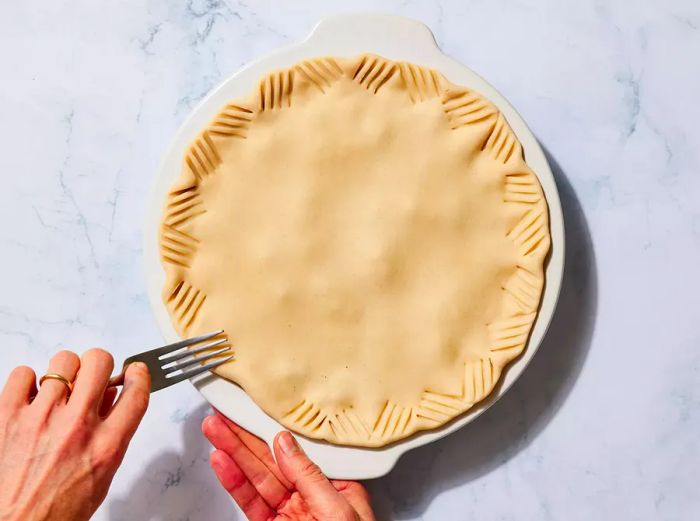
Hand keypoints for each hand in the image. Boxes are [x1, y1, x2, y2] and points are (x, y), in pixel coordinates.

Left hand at [0, 350, 150, 520]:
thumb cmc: (54, 511)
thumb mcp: (99, 477)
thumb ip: (111, 435)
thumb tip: (111, 400)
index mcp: (106, 445)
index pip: (135, 392)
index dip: (138, 374)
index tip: (134, 371)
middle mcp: (77, 427)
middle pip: (99, 361)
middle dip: (99, 365)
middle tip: (91, 378)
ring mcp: (41, 417)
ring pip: (63, 361)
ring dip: (64, 373)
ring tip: (58, 391)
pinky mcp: (8, 415)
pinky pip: (23, 373)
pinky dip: (28, 381)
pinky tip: (31, 400)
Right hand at [202, 411, 374, 520]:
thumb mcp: (339, 512)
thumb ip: (311, 478)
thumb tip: (285, 444)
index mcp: (335, 487)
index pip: (301, 451)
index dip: (274, 429)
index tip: (255, 411)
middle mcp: (310, 497)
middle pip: (272, 461)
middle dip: (245, 438)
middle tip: (223, 416)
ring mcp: (288, 514)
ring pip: (256, 479)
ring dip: (233, 455)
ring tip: (214, 432)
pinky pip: (250, 503)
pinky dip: (234, 483)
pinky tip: (222, 463)